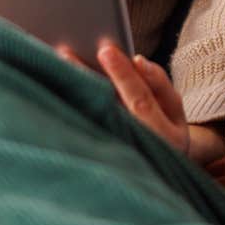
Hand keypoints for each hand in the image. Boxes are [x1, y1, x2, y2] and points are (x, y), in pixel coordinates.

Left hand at [56, 39, 203, 161]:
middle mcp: (138, 150)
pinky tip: (52, 90)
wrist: (156, 174)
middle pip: (108, 110)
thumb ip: (158, 83)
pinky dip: (66, 110)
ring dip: (70, 93)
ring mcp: (115, 156)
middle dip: (87, 79)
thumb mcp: (172, 108)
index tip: (106, 50)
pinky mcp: (96, 158)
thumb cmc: (164, 128)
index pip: (140, 100)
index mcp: (165, 136)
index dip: (124, 75)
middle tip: (67, 52)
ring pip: (90, 121)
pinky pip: (80, 132)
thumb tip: (137, 60)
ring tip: (54, 66)